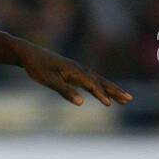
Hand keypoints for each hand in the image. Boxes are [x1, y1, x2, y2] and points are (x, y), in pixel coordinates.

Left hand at [18, 42, 132, 106]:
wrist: (29, 53)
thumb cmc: (37, 67)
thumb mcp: (49, 80)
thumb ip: (65, 91)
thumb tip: (81, 103)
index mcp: (74, 70)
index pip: (91, 85)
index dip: (100, 95)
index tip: (109, 105)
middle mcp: (80, 69)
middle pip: (101, 82)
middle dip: (115, 91)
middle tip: (129, 99)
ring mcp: (78, 70)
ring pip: (99, 81)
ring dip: (112, 90)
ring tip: (125, 99)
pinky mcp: (74, 73)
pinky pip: (92, 82)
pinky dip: (101, 88)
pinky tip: (106, 96)